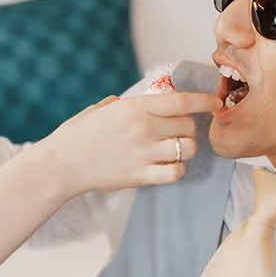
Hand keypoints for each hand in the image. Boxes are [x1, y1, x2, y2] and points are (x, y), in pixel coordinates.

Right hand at [45, 89, 219, 199]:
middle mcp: (143, 127)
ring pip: (187, 149)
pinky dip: (177, 170)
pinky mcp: (140, 176)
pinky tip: (168, 167)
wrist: (61, 164)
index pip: (182, 100)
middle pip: (189, 126)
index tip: (215, 103)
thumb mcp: (101, 110)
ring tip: (175, 151)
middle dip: (190, 130)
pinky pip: (175, 172)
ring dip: (186, 150)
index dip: (204, 101)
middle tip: (180, 134)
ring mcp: (142, 153)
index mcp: (134, 106)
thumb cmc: (78, 135)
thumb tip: (135, 101)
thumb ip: (123, 104)